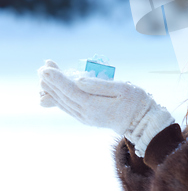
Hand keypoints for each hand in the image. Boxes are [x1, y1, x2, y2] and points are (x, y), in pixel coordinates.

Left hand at [38, 60, 174, 156]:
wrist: (142, 123)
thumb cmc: (136, 102)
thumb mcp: (123, 89)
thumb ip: (100, 85)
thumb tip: (78, 80)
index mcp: (94, 106)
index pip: (70, 90)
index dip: (57, 79)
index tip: (46, 68)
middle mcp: (86, 114)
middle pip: (64, 96)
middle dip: (51, 81)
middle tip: (42, 67)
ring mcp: (86, 118)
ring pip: (64, 103)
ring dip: (53, 89)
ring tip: (44, 76)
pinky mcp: (88, 118)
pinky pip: (69, 107)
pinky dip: (59, 98)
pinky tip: (53, 92)